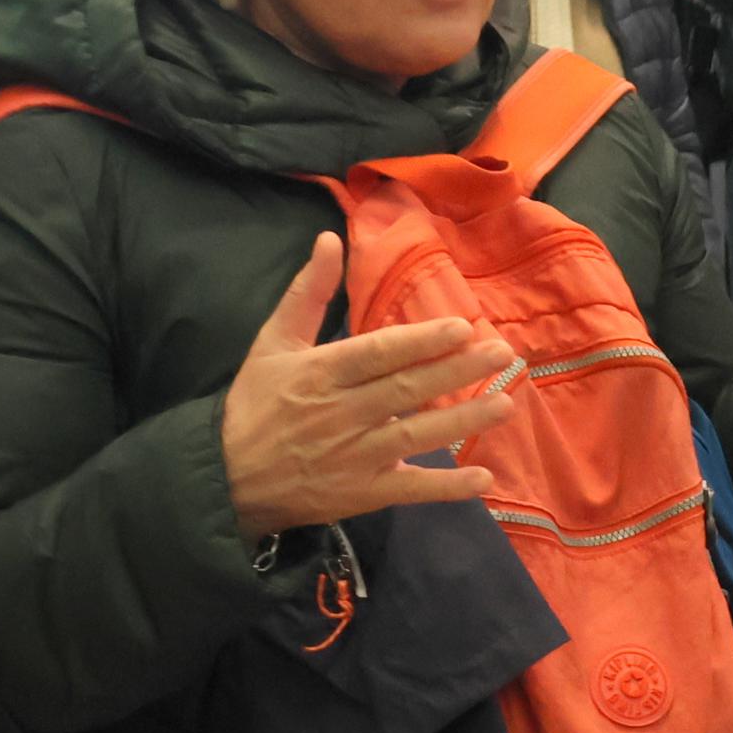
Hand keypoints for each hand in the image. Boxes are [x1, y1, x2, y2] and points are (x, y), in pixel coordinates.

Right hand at [220, 235, 517, 539]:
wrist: (224, 477)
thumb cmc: (256, 403)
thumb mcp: (273, 343)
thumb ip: (308, 293)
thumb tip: (330, 238)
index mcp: (321, 373)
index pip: (378, 353)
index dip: (421, 341)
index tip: (463, 327)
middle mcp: (341, 413)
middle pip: (407, 389)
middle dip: (458, 371)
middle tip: (504, 354)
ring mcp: (354, 456)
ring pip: (416, 435)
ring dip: (464, 420)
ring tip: (508, 403)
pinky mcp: (362, 493)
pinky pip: (410, 489)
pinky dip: (447, 487)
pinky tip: (483, 477)